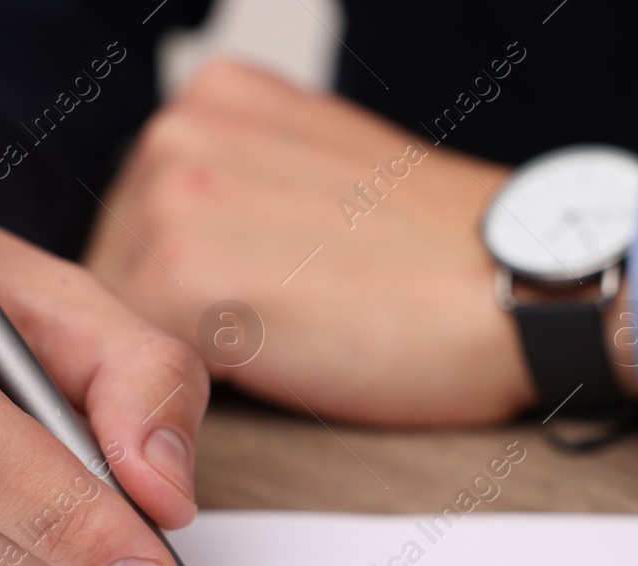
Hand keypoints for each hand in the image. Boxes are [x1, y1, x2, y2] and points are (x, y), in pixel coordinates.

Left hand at [84, 60, 545, 426]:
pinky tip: (281, 372)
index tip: (241, 316)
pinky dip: (190, 394)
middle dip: (174, 320)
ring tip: (290, 351)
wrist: (519, 287)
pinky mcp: (184, 278)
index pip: (139, 217)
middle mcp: (180, 127)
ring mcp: (174, 195)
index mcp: (218, 99)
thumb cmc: (444, 260)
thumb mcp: (327, 181)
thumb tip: (195, 253)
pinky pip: (141, 365)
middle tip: (277, 339)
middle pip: (117, 266)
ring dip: (182, 358)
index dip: (183, 286)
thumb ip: (246, 192)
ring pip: (122, 320)